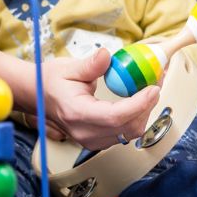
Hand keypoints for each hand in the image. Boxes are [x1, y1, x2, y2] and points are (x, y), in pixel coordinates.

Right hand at [42, 49, 159, 149]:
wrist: (38, 97)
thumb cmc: (51, 82)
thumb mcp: (68, 68)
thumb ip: (90, 65)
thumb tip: (107, 56)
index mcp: (77, 113)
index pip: (113, 117)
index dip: (138, 104)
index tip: (153, 88)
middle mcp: (85, 132)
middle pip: (127, 127)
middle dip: (148, 105)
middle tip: (157, 79)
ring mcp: (92, 140)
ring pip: (130, 132)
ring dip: (146, 110)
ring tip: (152, 86)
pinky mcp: (99, 140)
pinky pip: (125, 132)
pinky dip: (138, 116)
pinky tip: (142, 98)